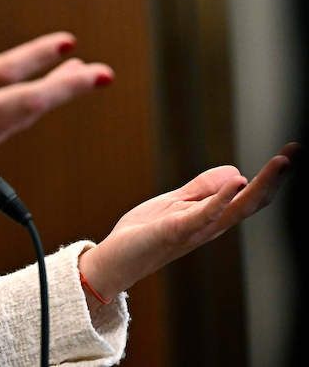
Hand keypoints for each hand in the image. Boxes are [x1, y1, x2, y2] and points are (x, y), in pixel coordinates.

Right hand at [0, 7, 113, 248]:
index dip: (35, 57)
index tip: (66, 43)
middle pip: (25, 104)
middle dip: (66, 87)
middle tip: (101, 73)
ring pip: (19, 120)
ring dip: (51, 99)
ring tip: (77, 79)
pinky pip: (3, 133)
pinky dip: (26, 115)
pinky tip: (34, 106)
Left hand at [78, 143, 299, 300]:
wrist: (116, 259)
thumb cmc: (145, 232)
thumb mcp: (176, 202)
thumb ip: (203, 189)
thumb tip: (238, 172)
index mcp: (213, 216)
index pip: (249, 194)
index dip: (271, 175)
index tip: (293, 150)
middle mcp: (212, 224)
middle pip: (252, 200)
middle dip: (276, 178)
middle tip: (297, 151)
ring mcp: (197, 228)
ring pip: (237, 207)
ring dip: (261, 184)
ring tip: (282, 162)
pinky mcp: (176, 230)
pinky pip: (204, 214)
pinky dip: (222, 198)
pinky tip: (237, 181)